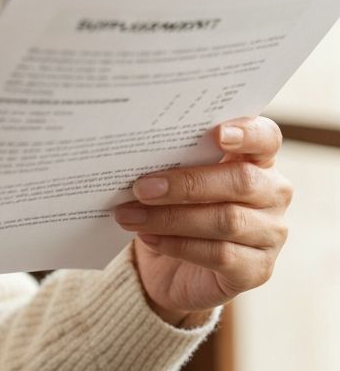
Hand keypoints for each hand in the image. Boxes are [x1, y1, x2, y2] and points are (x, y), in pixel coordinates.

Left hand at [113, 116, 291, 325]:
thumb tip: (136, 150)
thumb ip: (171, 158)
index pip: (266, 138)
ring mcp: (270, 233)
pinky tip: (149, 237)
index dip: (247, 133)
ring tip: (130, 214)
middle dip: (186, 183)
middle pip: (241, 181)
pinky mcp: (258, 270)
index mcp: (256, 159)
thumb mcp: (173, 176)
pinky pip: (220, 254)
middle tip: (141, 187)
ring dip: (171, 217)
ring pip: (226, 221)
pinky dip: (178, 244)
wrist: (174, 266)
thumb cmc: (175, 204)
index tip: (218, 132)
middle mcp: (272, 193)